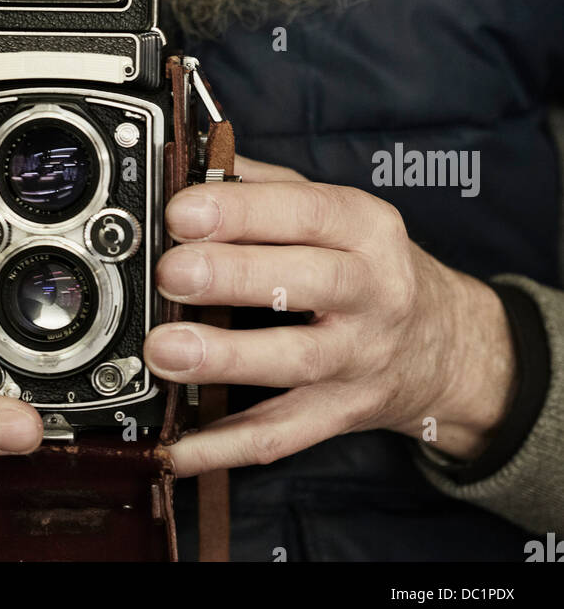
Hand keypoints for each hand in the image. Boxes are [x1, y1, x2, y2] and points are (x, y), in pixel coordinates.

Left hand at [144, 155, 517, 476]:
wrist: (443, 345)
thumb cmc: (370, 266)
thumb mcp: (338, 211)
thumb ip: (266, 185)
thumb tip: (192, 160)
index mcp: (365, 229)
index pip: (307, 211)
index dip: (244, 211)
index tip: (183, 211)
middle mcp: (372, 292)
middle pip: (308, 282)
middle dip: (235, 275)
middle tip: (172, 273)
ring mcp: (359, 359)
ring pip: (296, 360)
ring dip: (227, 358)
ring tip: (165, 350)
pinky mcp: (341, 414)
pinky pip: (282, 434)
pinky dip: (226, 446)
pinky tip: (178, 448)